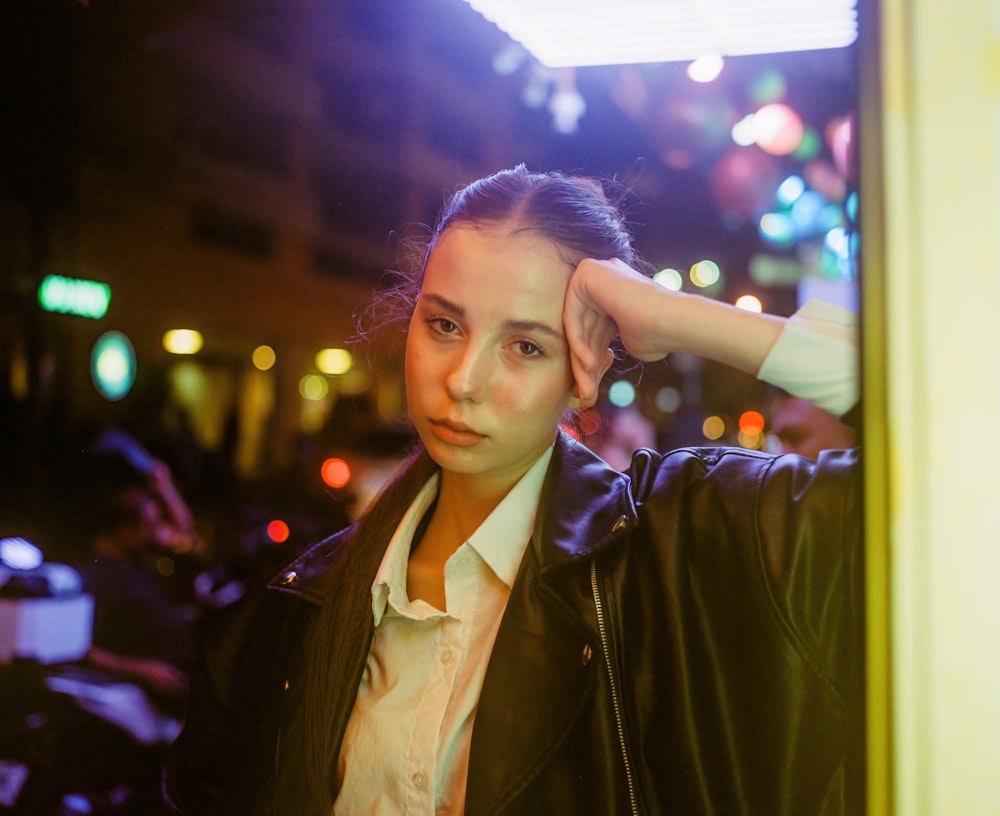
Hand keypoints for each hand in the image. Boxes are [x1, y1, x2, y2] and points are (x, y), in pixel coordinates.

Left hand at [563, 258, 670, 405]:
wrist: (672, 322)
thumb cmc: (658, 336)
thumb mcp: (628, 340)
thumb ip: (604, 342)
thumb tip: (590, 364)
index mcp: (615, 289)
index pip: (593, 328)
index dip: (592, 356)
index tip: (592, 385)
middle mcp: (604, 276)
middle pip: (583, 328)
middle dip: (584, 362)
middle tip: (586, 392)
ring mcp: (596, 271)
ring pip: (577, 325)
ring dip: (580, 359)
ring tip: (587, 387)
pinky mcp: (587, 272)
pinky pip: (573, 315)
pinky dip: (578, 342)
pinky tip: (588, 364)